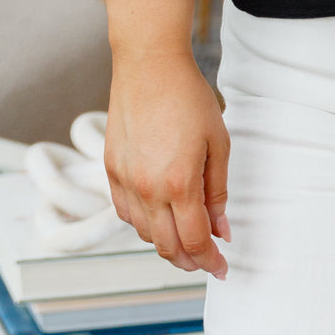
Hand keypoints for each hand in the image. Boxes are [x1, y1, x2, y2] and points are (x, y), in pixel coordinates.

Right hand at [104, 51, 230, 276]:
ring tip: (187, 240)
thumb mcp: (218, 143)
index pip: (195, 240)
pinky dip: (144, 224)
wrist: (149, 66)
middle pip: (167, 246)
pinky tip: (159, 219)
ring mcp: (124, 181)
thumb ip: (218, 191)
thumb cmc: (189, 98)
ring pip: (144, 233)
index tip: (223, 268)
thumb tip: (221, 230)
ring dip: (167, 244)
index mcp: (178, 183)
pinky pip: (125, 213)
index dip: (210, 260)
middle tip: (208, 261)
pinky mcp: (111, 170)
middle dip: (190, 260)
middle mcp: (147, 189)